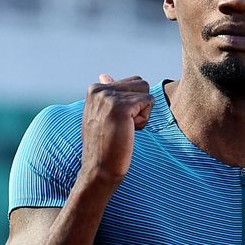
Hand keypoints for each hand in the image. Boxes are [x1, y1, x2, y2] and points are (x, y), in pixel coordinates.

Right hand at [79, 74, 151, 189]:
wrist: (98, 169)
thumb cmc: (103, 146)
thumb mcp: (100, 115)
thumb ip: (106, 94)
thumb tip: (105, 75)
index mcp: (95, 88)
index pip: (131, 83)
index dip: (131, 104)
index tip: (115, 122)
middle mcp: (99, 89)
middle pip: (140, 84)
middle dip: (139, 105)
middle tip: (122, 126)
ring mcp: (109, 97)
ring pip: (146, 92)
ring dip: (142, 112)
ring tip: (125, 128)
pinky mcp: (121, 107)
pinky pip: (149, 102)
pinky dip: (144, 120)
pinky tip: (129, 132)